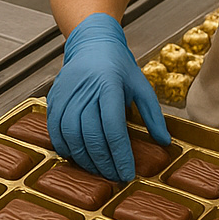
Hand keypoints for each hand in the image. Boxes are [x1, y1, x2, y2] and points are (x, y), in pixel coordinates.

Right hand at [46, 13, 170, 181]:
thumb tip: (164, 142)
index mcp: (109, 85)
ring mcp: (66, 93)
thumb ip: (153, 114)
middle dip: (103, 162)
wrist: (92, 43)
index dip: (120, 154)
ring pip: (71, 135)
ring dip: (84, 158)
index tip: (127, 173)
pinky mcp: (54, 97)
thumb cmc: (118, 65)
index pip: (113, 127)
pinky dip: (65, 147)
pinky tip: (77, 157)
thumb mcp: (141, 85)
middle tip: (114, 177)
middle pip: (91, 135)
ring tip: (98, 171)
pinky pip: (55, 129)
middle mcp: (85, 89)